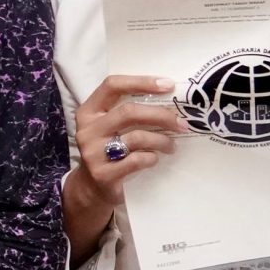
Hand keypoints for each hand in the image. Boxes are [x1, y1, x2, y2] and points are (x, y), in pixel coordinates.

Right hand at [64, 73, 186, 255]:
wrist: (93, 187)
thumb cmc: (110, 150)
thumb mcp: (112, 127)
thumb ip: (130, 113)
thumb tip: (172, 100)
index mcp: (89, 111)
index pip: (112, 85)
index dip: (141, 82)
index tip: (168, 85)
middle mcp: (87, 129)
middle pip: (128, 112)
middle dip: (161, 115)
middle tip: (182, 123)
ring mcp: (92, 152)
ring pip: (136, 137)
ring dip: (162, 140)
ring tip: (172, 146)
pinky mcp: (103, 173)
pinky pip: (137, 160)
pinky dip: (152, 158)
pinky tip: (155, 159)